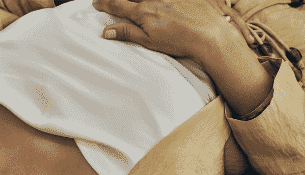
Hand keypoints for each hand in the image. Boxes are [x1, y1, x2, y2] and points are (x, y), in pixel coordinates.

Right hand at [92, 0, 236, 59]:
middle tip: (110, 1)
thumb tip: (107, 31)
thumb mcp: (149, 41)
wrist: (208, 34)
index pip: (118, 5)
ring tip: (133, 3)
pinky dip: (155, 1)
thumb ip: (128, 33)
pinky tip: (157, 4)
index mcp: (143, 12)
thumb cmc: (180, 40)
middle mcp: (154, 0)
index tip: (96, 3)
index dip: (105, 3)